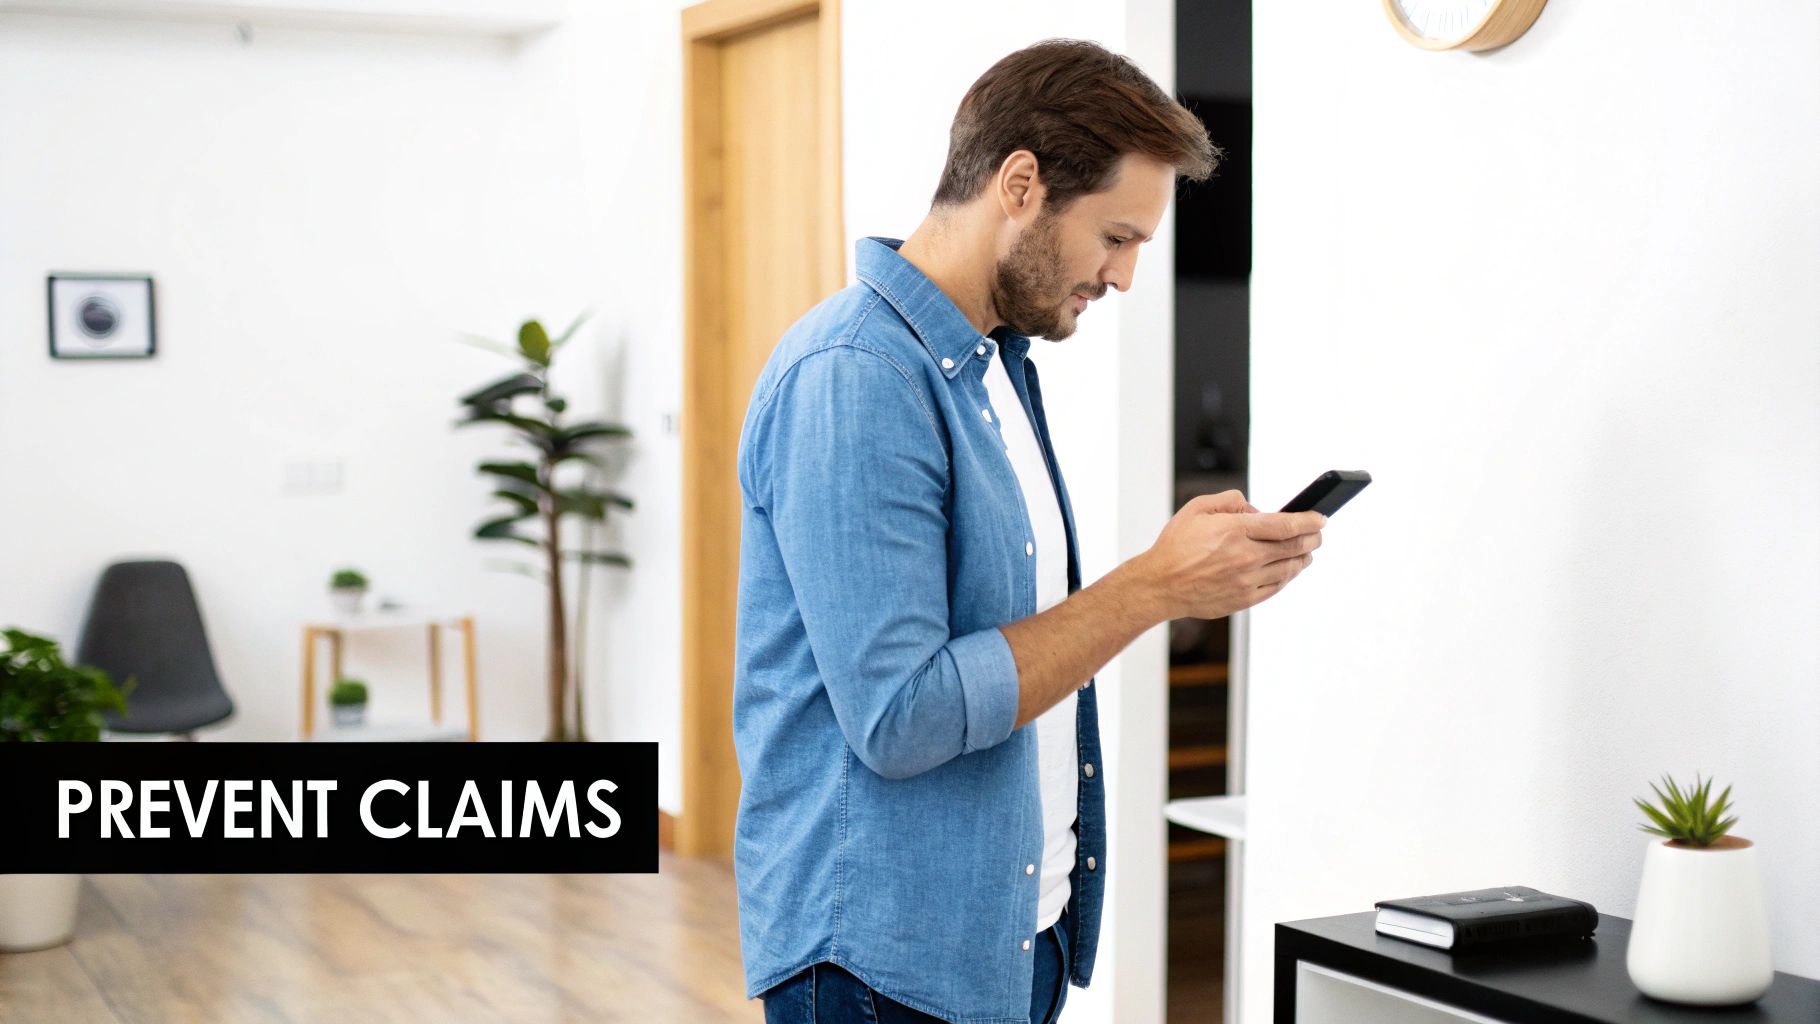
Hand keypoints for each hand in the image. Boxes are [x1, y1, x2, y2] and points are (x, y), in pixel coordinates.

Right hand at [1129, 490, 1324, 619]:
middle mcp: (1244, 557)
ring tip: (1308, 551)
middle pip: (1294, 547)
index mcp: (1234, 531)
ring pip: (1289, 568)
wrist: (1160, 585)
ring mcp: (1246, 581)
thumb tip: (1255, 508)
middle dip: (1313, 538)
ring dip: (1304, 558)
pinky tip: (1290, 569)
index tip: (1321, 518)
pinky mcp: (1244, 599)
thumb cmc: (1175, 546)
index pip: (1285, 525)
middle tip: (1319, 533)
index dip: (1309, 521)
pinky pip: (1277, 587)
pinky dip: (1289, 576)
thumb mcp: (1197, 509)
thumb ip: (1229, 501)